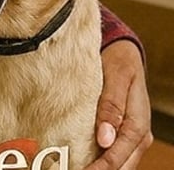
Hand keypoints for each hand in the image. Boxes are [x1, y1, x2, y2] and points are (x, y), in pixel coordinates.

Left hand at [85, 40, 152, 169]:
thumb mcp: (116, 76)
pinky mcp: (119, 132)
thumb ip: (112, 106)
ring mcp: (130, 135)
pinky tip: (80, 160)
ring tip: (72, 167)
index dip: (102, 168)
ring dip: (99, 167)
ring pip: (118, 162)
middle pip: (121, 165)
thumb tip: (105, 139)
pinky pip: (112, 153)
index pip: (120, 155)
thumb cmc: (119, 62)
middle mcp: (137, 135)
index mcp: (138, 123)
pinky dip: (98, 159)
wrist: (122, 52)